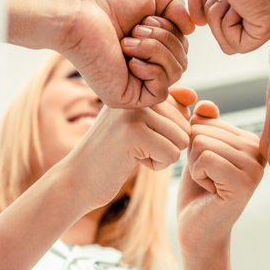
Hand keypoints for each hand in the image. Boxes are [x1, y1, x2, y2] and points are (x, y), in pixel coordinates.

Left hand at [7, 0, 194, 107]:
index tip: (146, 17)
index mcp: (149, 44)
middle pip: (183, 59)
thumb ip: (178, 7)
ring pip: (176, 72)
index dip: (174, 30)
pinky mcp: (127, 97)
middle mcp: (144, 64)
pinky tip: (129, 57)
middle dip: (166, 38)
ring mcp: (136, 82)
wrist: (77, 11)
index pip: (182, 46)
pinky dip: (152, 68)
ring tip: (129, 39)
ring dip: (157, 49)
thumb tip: (192, 29)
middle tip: (136, 28)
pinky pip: (161, 89)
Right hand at [61, 84, 195, 211]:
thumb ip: (167, 108)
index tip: (140, 134)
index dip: (168, 129)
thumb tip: (194, 96)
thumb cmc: (112, 154)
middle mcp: (136, 95)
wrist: (75, 180)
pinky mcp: (134, 133)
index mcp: (138, 89)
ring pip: (182, 139)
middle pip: (185, 124)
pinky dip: (157, 165)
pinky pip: (172, 154)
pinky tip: (133, 162)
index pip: (182, 106)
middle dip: (166, 143)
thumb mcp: (140, 124)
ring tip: (133, 152)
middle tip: (134, 147)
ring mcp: (134, 112)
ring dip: (162, 154)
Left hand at [177, 101, 264, 268]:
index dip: (195, 144)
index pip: (207, 119)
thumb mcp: (199, 150)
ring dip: (195, 166)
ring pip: (202, 143)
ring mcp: (254, 166)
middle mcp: (258, 150)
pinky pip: (204, 158)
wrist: (198, 230)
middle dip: (194, 155)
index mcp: (250, 140)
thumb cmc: (198, 191)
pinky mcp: (244, 182)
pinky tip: (211, 190)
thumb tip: (205, 105)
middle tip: (208, 178)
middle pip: (203, 130)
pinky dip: (197, 174)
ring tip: (210, 184)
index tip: (210, 167)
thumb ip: (204, 124)